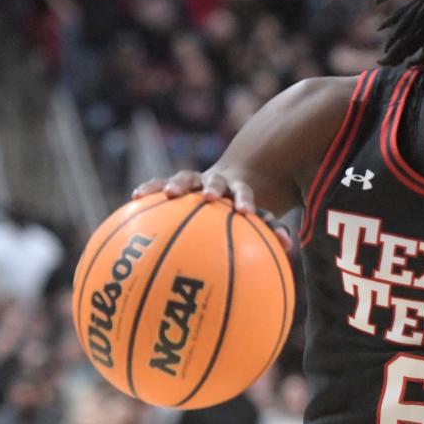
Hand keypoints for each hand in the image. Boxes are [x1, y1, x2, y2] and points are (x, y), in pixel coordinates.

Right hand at [133, 171, 291, 249]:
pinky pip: (160, 184)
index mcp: (238, 190)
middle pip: (215, 181)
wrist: (225, 185)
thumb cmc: (241, 211)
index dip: (246, 201)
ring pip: (186, 177)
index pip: (244, 193)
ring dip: (177, 183)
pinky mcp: (175, 184)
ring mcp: (195, 181)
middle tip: (208, 197)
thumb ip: (271, 231)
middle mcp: (217, 182)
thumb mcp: (257, 219)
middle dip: (212, 187)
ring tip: (168, 193)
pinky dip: (150, 188)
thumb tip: (289, 246)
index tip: (246, 212)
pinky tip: (134, 197)